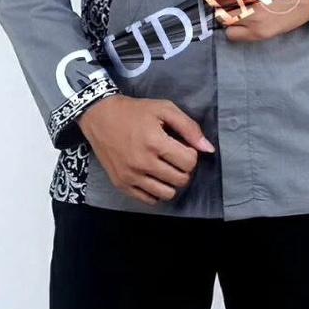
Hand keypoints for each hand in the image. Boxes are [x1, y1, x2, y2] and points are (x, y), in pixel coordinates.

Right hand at [76, 94, 214, 205]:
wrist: (100, 117)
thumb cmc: (135, 111)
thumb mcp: (164, 109)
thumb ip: (189, 127)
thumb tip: (208, 149)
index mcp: (154, 142)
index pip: (189, 162)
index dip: (191, 154)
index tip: (183, 146)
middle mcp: (143, 163)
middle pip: (180, 179)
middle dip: (183, 168)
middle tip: (174, 156)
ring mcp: (131, 176)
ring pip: (167, 193)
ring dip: (171, 181)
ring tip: (165, 167)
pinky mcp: (122, 184)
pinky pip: (149, 200)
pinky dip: (156, 190)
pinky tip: (153, 176)